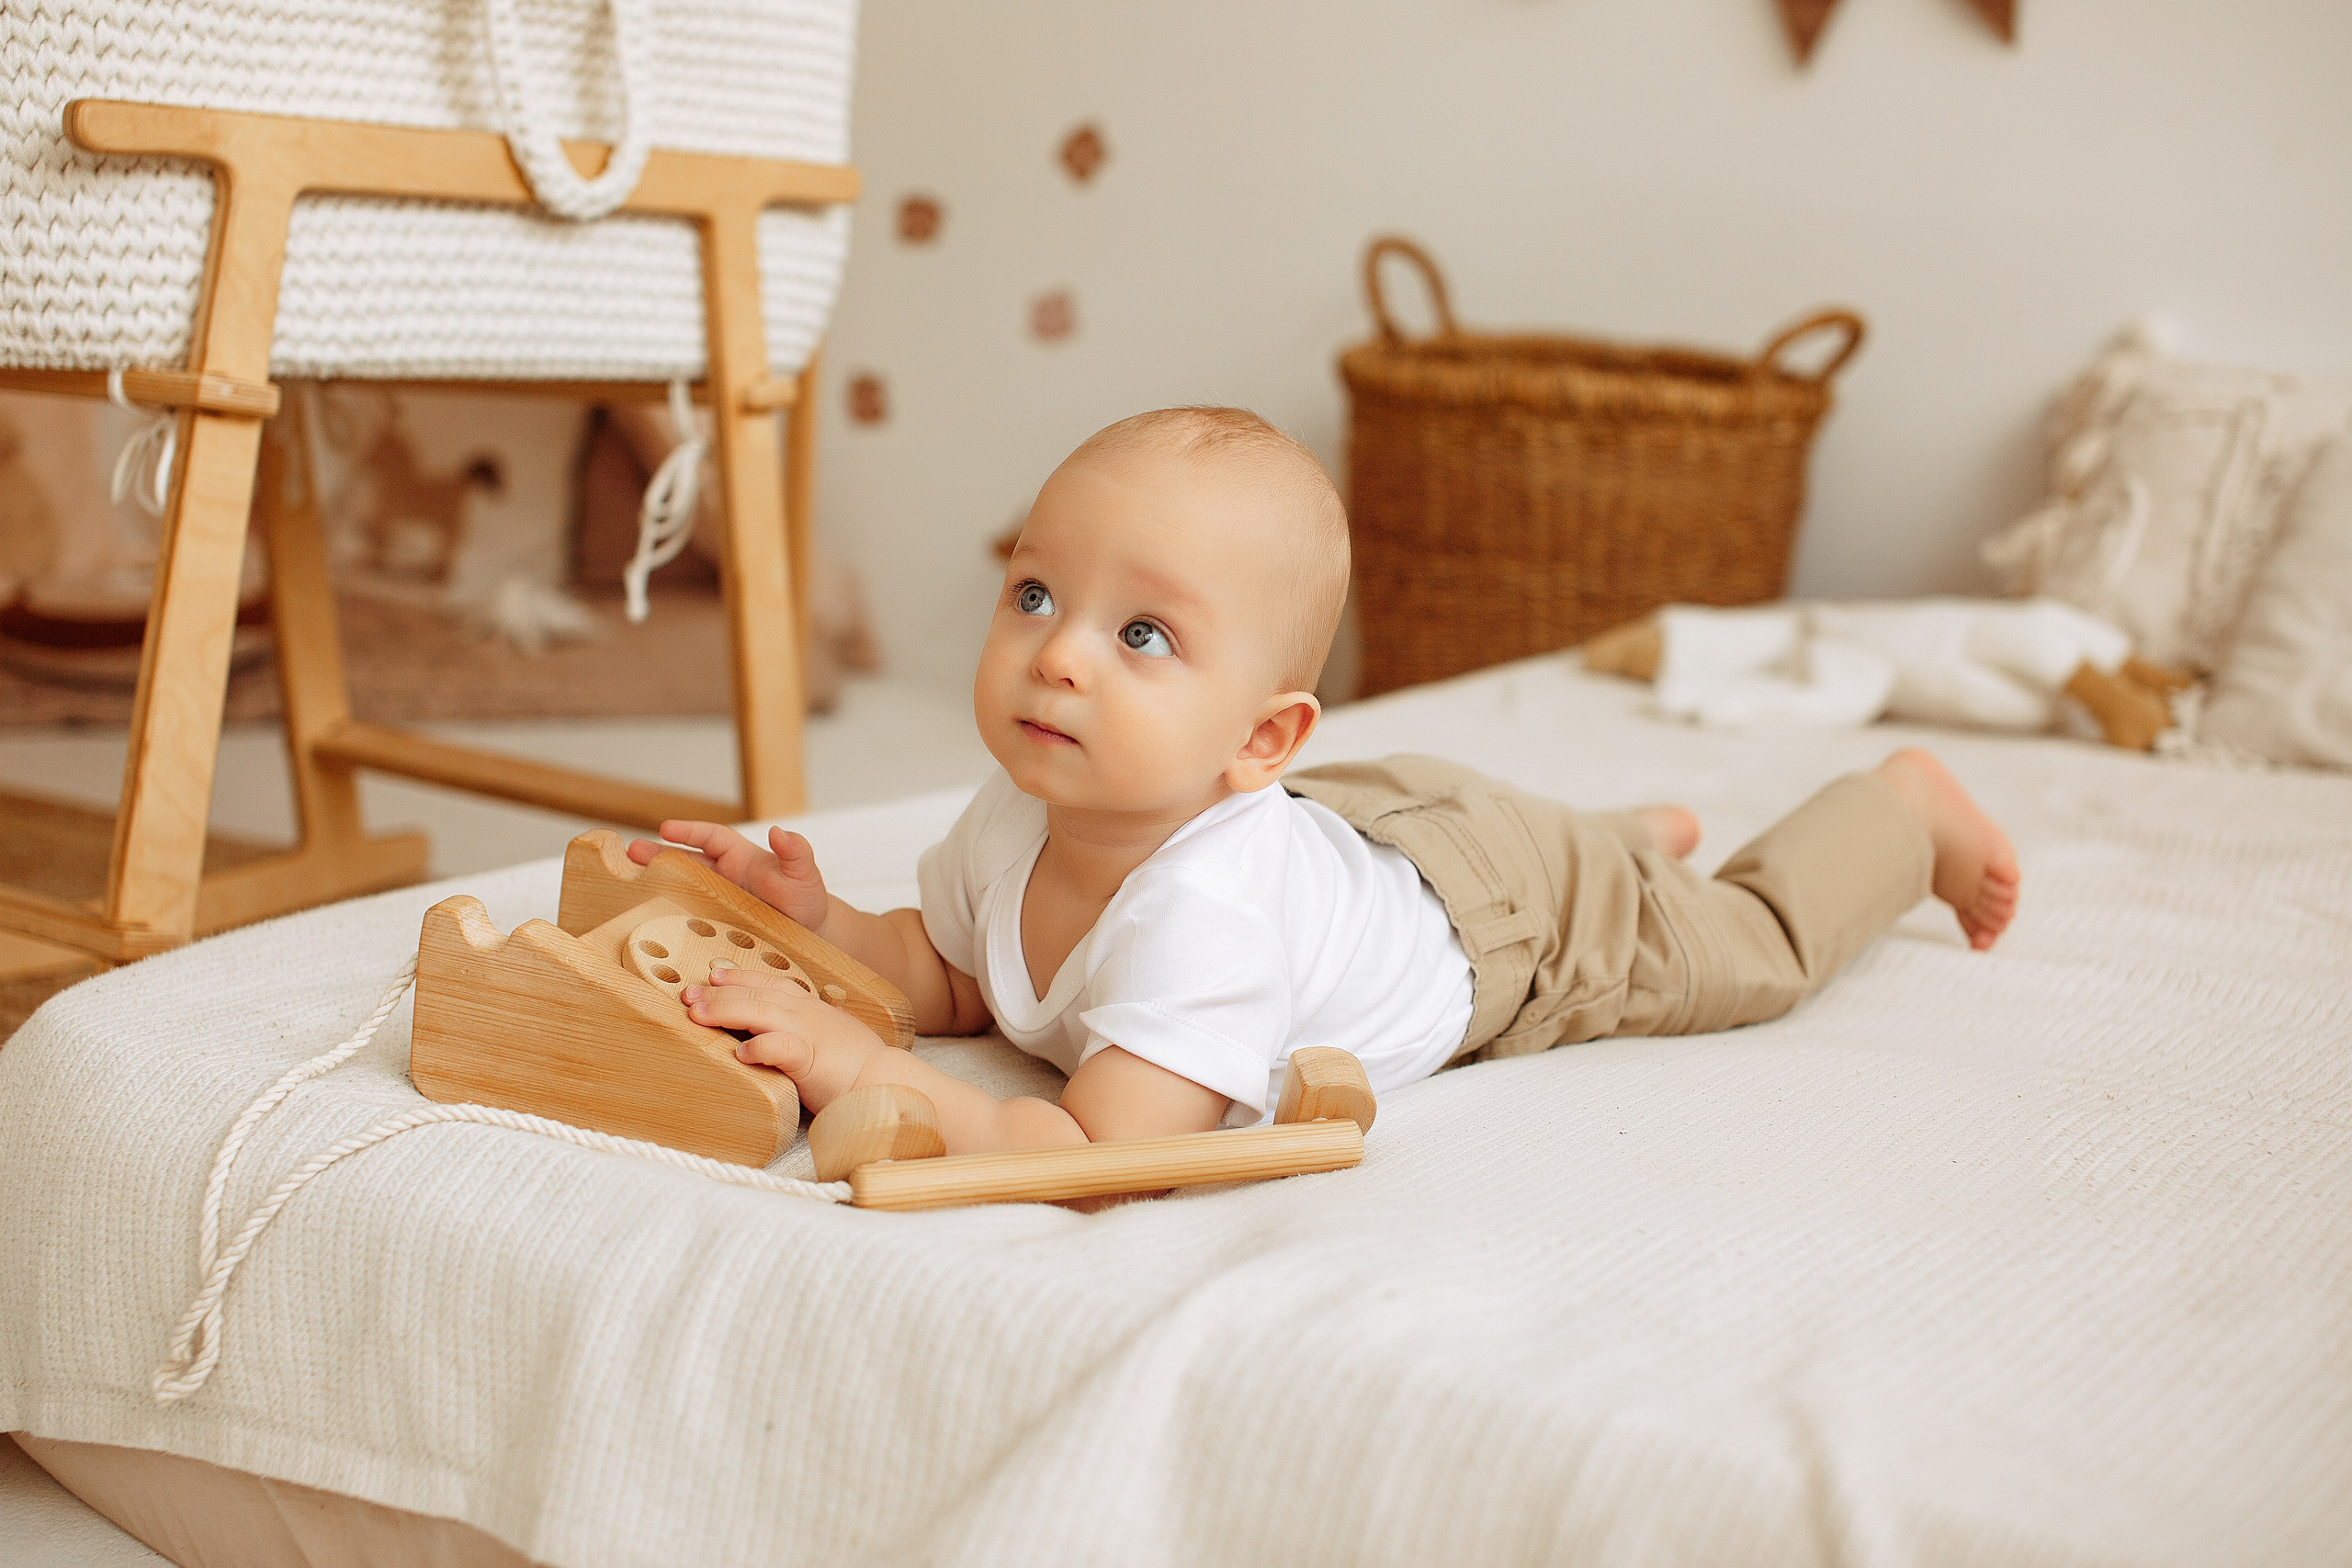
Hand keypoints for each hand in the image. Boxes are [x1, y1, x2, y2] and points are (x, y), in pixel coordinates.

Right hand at [627, 820, 831, 932]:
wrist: (809, 936)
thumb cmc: (806, 900)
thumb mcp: (804, 876)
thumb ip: (796, 853)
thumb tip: (779, 831)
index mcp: (740, 858)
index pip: (711, 838)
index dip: (689, 832)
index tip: (666, 829)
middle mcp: (722, 878)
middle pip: (685, 861)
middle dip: (657, 855)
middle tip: (631, 854)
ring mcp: (714, 903)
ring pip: (679, 889)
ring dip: (654, 884)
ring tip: (626, 883)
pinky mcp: (712, 928)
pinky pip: (686, 920)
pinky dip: (666, 918)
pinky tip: (647, 924)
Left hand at [682, 963, 880, 1108]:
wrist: (887, 1084)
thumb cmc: (854, 1069)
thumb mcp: (825, 1041)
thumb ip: (798, 1035)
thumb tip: (770, 1037)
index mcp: (810, 1009)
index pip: (770, 984)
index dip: (739, 977)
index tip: (712, 975)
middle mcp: (807, 1014)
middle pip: (756, 994)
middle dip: (719, 992)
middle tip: (687, 994)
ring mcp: (809, 1033)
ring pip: (761, 1012)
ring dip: (726, 1010)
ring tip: (697, 1015)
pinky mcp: (811, 1060)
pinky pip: (780, 1048)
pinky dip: (758, 1047)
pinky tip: (738, 1053)